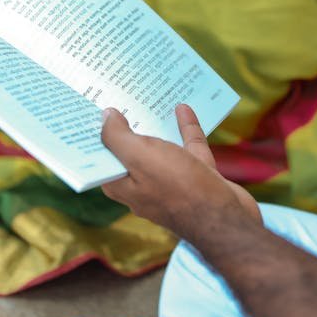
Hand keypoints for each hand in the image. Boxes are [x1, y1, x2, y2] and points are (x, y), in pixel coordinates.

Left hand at [100, 105, 261, 240]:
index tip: (90, 111)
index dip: (95, 136)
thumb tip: (105, 117)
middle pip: (131, 151)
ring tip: (150, 99)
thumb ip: (118, 137)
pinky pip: (188, 146)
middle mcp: (145, 185)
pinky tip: (183, 109)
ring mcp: (173, 181)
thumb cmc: (179, 189)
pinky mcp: (197, 176)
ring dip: (156, 125)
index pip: (102, 159)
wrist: (226, 219)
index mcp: (123, 186)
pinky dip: (185, 128)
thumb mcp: (139, 158)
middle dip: (126, 126)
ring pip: (161, 147)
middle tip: (118, 97)